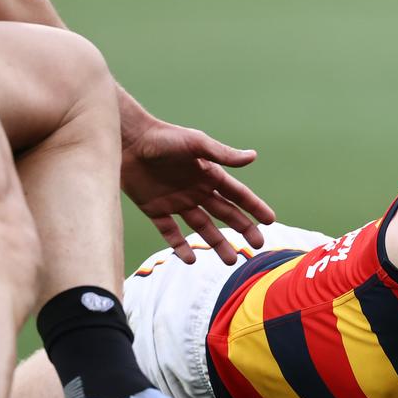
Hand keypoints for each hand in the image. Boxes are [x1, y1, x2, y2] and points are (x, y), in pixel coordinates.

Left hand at [120, 118, 275, 264]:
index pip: (238, 195)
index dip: (254, 207)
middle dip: (243, 229)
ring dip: (216, 243)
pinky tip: (190, 258)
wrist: (127, 140)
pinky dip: (179, 246)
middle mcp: (196, 190)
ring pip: (202, 227)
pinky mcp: (155, 209)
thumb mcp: (196, 144)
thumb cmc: (163, 137)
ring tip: (230, 260)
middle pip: (225, 214)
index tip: (271, 221)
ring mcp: (176, 201)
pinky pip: (170, 232)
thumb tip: (253, 157)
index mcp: (209, 174)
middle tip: (257, 245)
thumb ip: (223, 154)